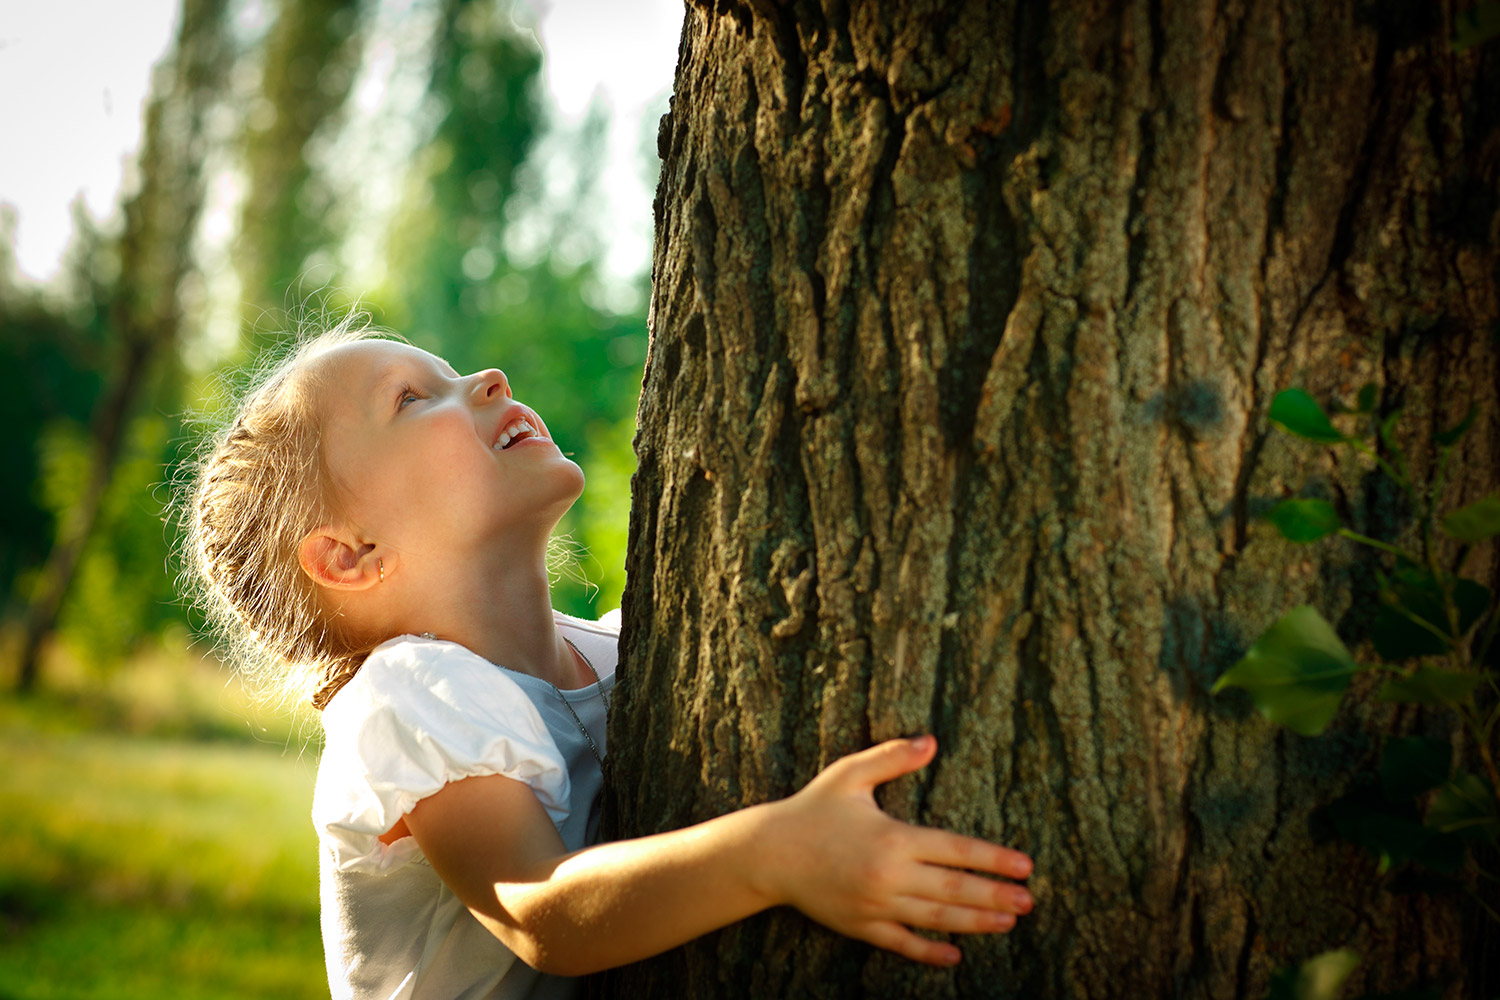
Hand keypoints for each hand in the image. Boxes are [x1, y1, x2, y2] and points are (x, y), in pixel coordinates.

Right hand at [753, 735, 1033, 965]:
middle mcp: (889, 876)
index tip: (1025, 866)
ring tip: (1008, 923)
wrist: (768, 853)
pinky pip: (902, 944)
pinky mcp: (861, 926)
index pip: (956, 850)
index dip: (994, 859)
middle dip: (996, 896)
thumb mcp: (850, 774)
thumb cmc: (812, 809)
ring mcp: (875, 906)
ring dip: (976, 922)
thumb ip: (892, 756)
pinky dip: (930, 952)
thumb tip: (932, 740)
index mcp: (893, 838)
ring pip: (937, 919)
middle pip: (955, 890)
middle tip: (1029, 902)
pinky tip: (956, 955)